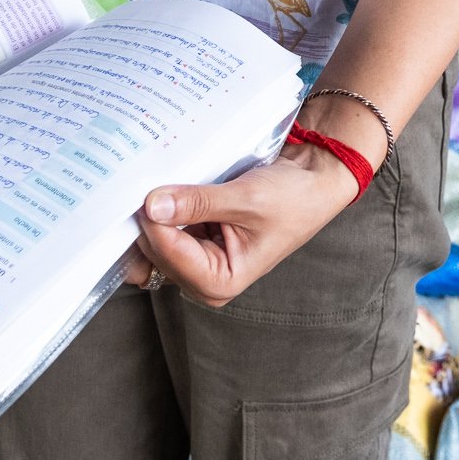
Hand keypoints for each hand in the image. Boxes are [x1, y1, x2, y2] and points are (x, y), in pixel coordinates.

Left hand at [126, 141, 361, 306]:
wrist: (313, 178)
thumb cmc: (294, 199)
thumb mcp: (247, 199)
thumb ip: (198, 202)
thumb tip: (151, 205)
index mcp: (220, 282)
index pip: (168, 254)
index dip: (152, 221)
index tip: (144, 188)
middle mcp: (204, 277)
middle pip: (154, 251)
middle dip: (149, 217)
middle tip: (146, 178)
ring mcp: (197, 257)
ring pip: (154, 236)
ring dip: (154, 209)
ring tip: (159, 177)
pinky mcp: (195, 236)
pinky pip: (164, 223)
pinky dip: (163, 204)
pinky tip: (168, 181)